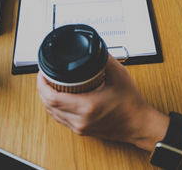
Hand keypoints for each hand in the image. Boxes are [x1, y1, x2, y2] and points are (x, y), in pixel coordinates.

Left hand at [37, 55, 167, 148]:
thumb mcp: (119, 76)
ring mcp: (80, 128)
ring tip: (48, 85)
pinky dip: (55, 108)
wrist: (138, 124)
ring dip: (47, 99)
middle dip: (42, 89)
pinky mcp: (81, 131)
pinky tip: (57, 99)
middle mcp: (81, 120)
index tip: (42, 74)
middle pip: (48, 106)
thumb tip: (94, 50)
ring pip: (52, 114)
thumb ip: (105, 60)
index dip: (42, 85)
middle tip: (44, 76)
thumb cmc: (131, 104)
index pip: (53, 98)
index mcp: (88, 107)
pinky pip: (60, 119)